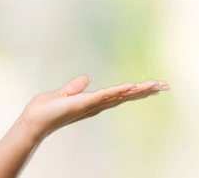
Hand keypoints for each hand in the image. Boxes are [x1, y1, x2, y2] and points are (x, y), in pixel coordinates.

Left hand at [17, 75, 169, 141]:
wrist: (34, 120)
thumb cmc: (46, 110)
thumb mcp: (64, 94)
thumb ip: (75, 87)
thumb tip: (86, 78)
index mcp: (93, 101)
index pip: (119, 94)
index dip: (136, 89)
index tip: (154, 85)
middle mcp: (96, 105)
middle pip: (125, 96)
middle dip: (145, 91)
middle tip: (165, 86)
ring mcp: (91, 105)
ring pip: (119, 95)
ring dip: (137, 90)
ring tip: (156, 85)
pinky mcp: (83, 103)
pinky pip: (103, 96)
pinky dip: (117, 91)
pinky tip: (130, 87)